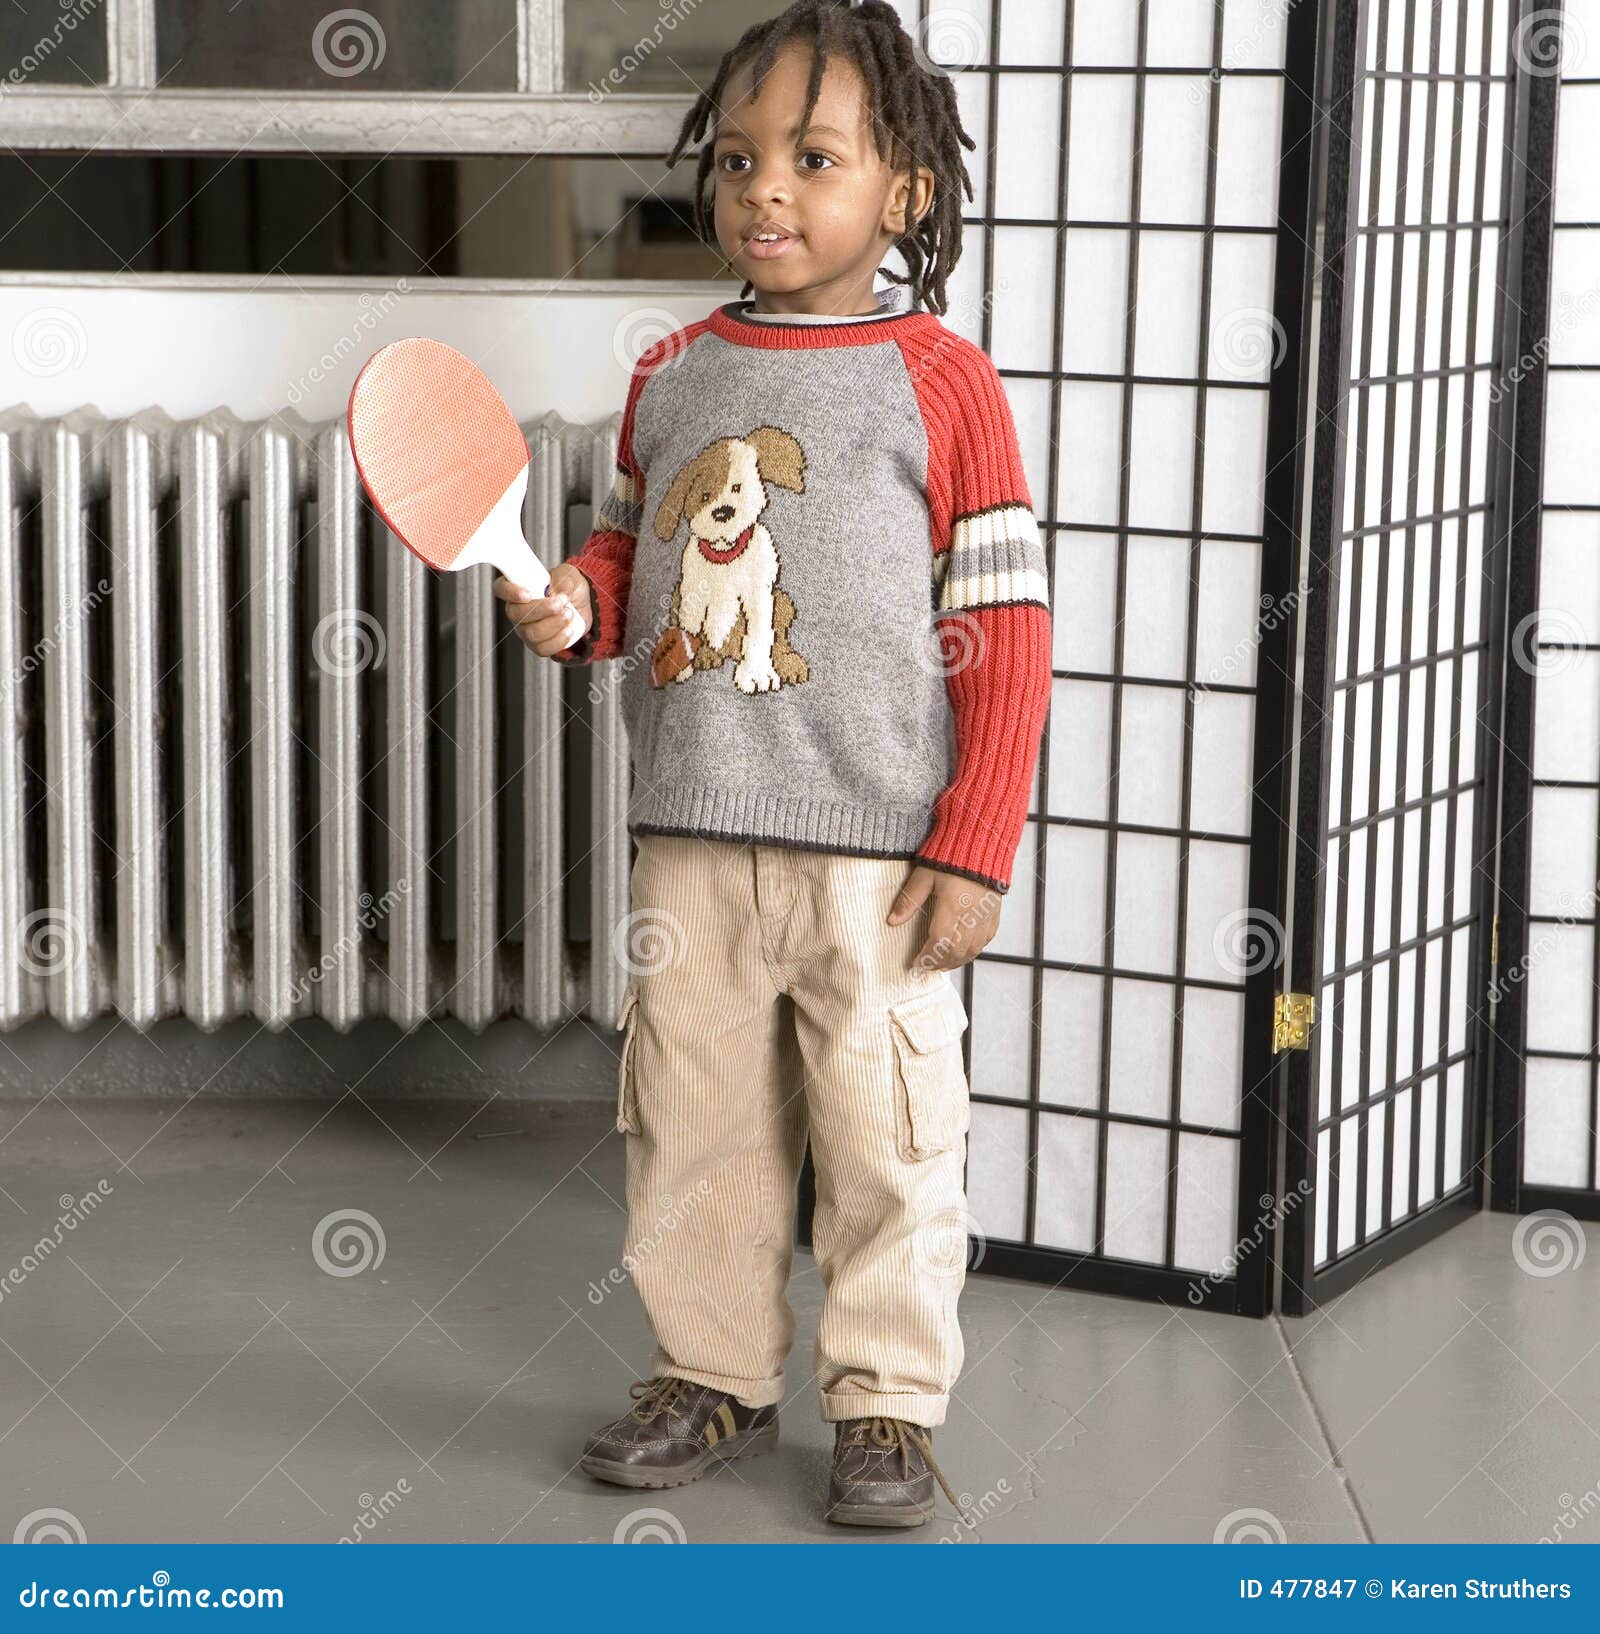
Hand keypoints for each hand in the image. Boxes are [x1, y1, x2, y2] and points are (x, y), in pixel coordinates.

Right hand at [493, 561, 592, 656]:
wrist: (581, 607)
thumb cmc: (568, 588)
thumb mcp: (569, 574)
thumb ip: (564, 578)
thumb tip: (560, 590)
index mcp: (517, 588)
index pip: (501, 588)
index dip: (509, 592)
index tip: (527, 594)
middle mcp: (516, 610)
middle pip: (516, 614)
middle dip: (541, 609)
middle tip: (561, 602)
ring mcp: (525, 629)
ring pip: (531, 633)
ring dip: (554, 623)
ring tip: (569, 613)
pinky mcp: (537, 645)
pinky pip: (542, 648)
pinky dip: (559, 640)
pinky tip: (569, 629)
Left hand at [887, 864, 1001, 971]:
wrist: (981, 842)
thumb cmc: (949, 856)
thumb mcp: (924, 875)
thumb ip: (909, 900)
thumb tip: (892, 921)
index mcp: (952, 906)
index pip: (939, 942)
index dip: (927, 957)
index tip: (916, 963)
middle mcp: (971, 915)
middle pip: (956, 951)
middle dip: (940, 963)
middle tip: (927, 966)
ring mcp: (985, 916)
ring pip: (973, 949)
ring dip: (956, 961)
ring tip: (942, 964)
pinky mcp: (994, 913)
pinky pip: (985, 940)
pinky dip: (973, 951)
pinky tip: (962, 952)